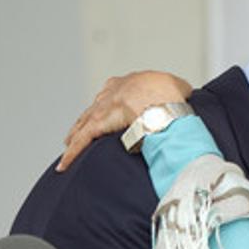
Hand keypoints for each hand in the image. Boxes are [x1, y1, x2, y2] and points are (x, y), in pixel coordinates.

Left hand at [57, 70, 193, 170]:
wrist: (161, 101)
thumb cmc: (170, 95)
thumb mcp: (178, 86)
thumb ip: (177, 90)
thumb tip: (184, 94)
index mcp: (129, 83)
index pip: (114, 92)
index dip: (111, 102)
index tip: (109, 110)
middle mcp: (111, 92)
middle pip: (94, 108)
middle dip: (88, 119)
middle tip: (83, 130)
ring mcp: (102, 108)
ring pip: (83, 124)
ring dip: (75, 136)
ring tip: (69, 146)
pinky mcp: (98, 125)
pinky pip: (80, 141)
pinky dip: (71, 154)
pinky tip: (64, 165)